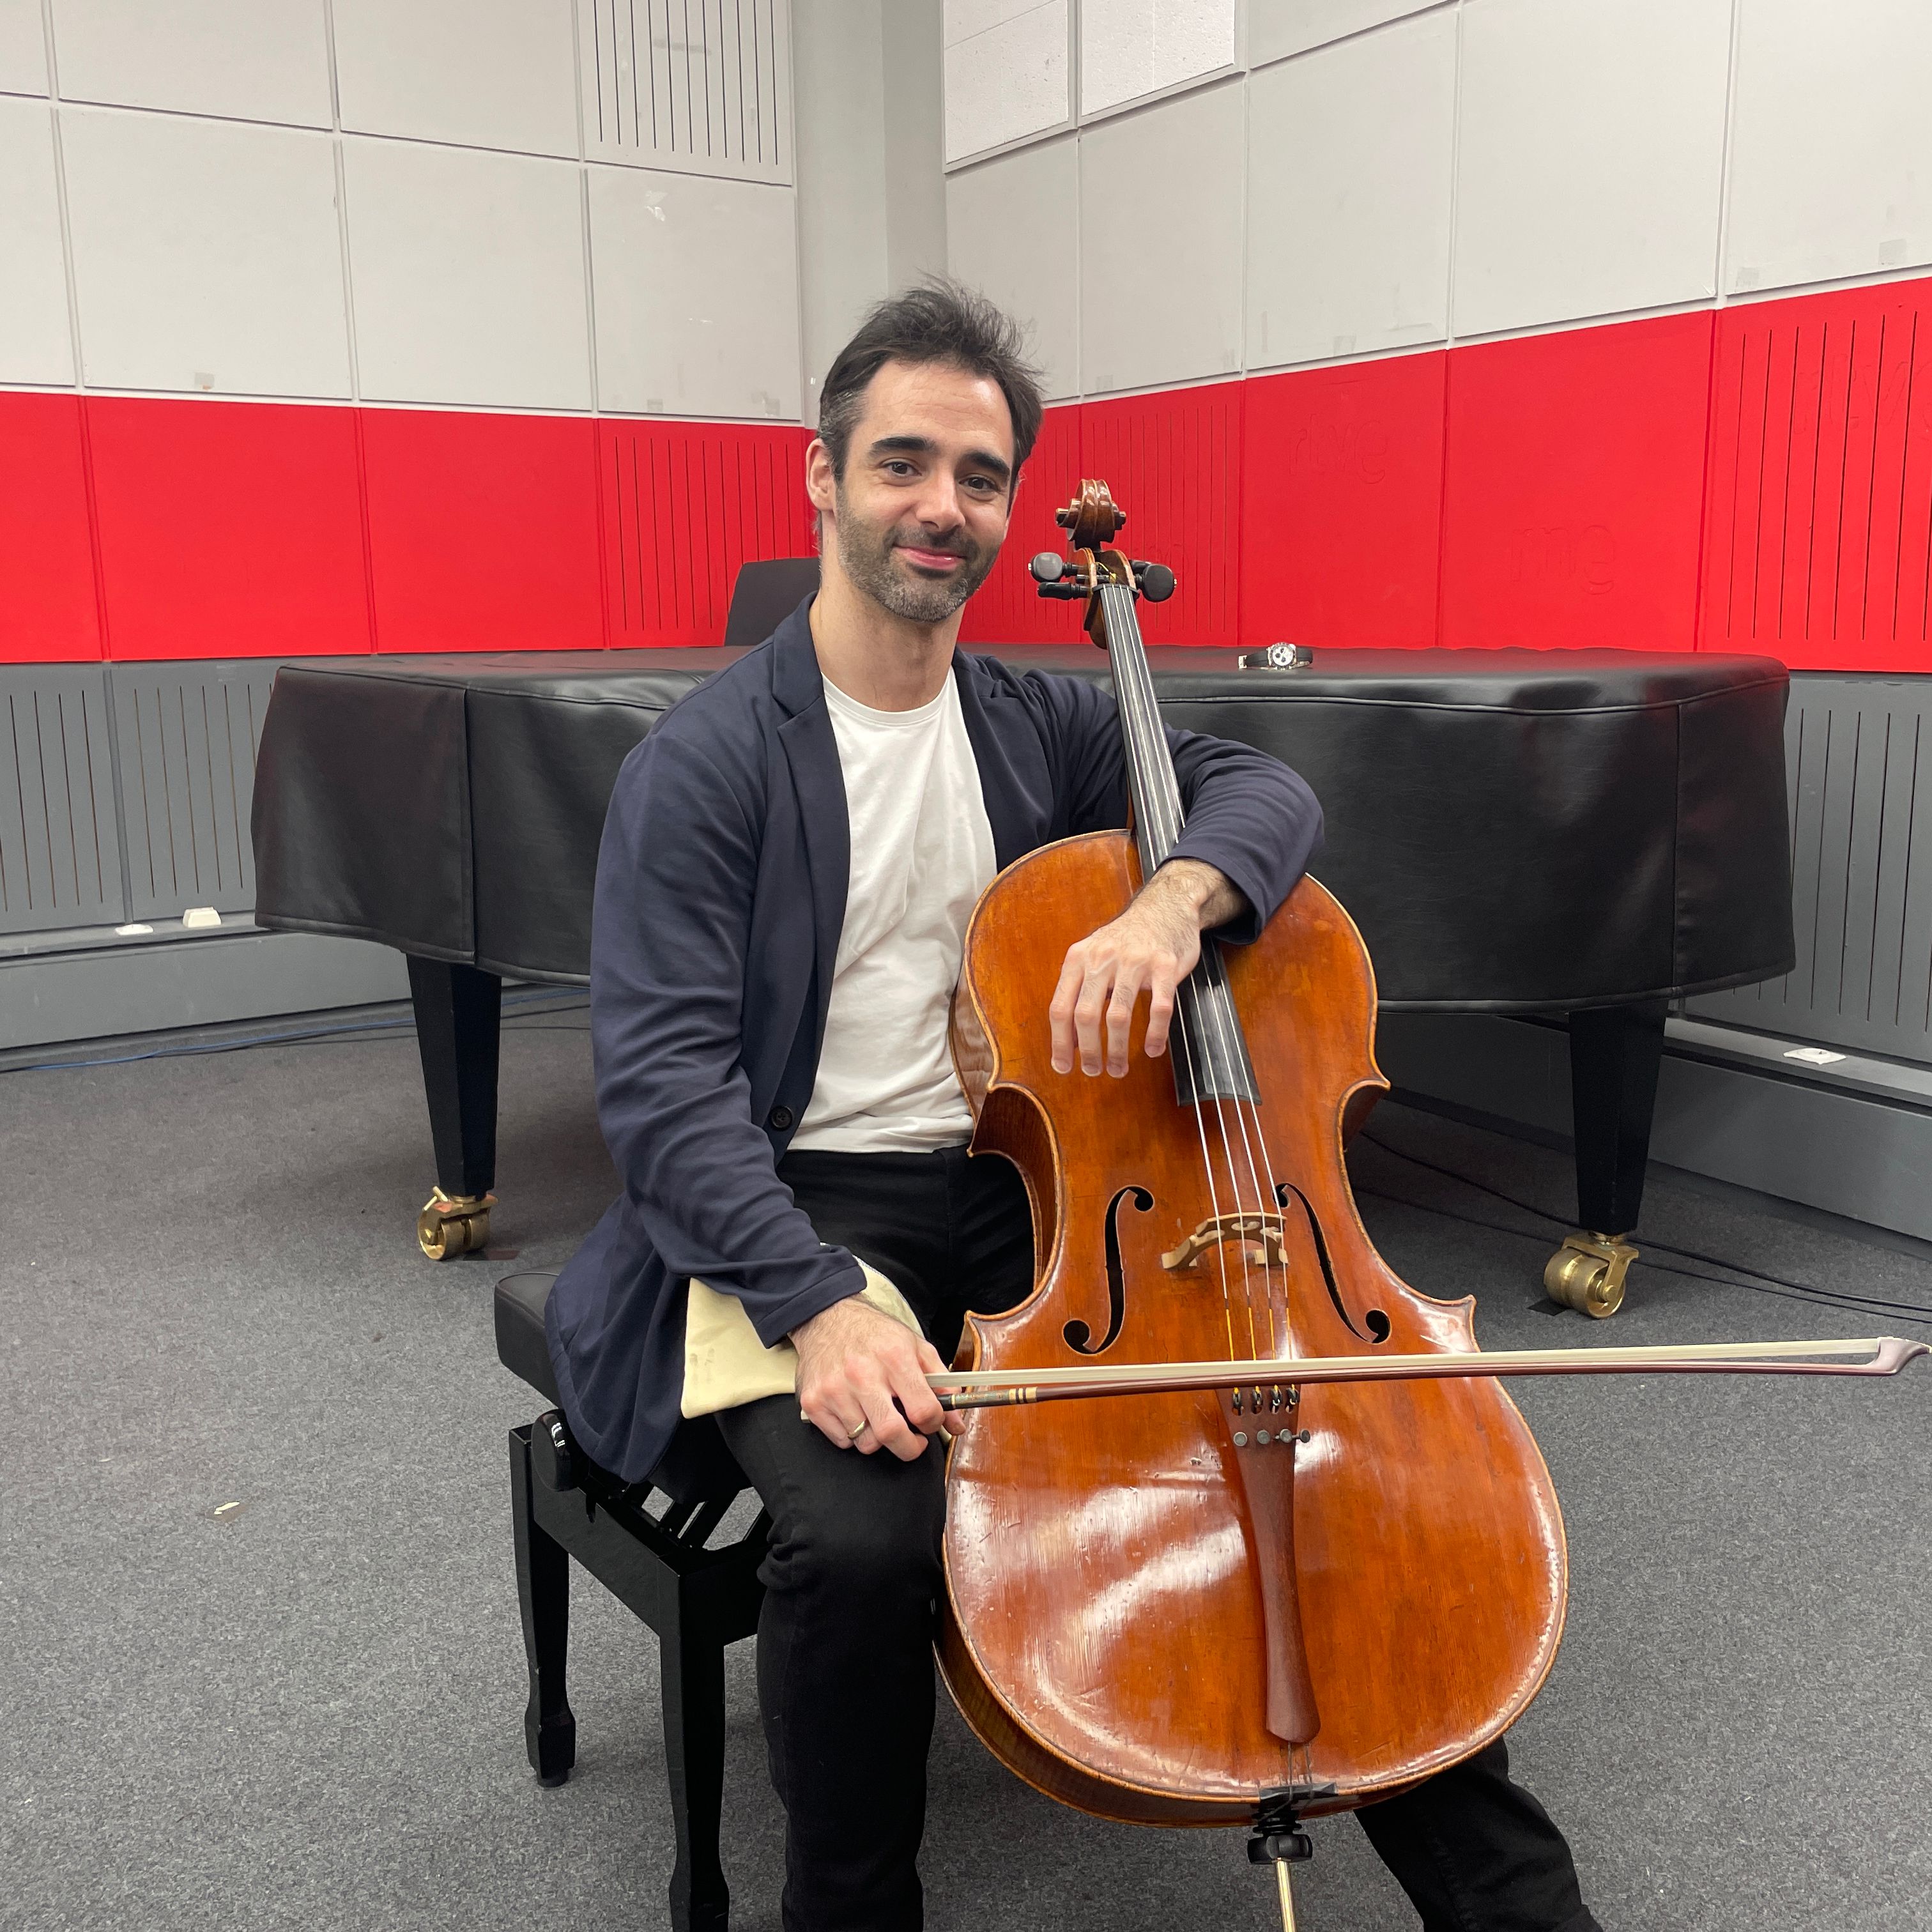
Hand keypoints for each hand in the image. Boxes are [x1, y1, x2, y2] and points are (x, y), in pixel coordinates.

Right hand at [793, 1296, 960, 1458]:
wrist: (828, 1319)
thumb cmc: (876, 1335)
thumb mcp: (917, 1348)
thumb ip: (942, 1384)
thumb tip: (957, 1423)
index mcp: (894, 1357)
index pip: (923, 1410)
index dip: (933, 1424)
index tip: (930, 1423)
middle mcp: (862, 1374)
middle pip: (891, 1434)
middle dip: (909, 1448)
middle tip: (913, 1441)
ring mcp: (834, 1389)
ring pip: (865, 1442)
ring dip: (879, 1438)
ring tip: (880, 1417)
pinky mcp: (814, 1402)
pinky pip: (841, 1440)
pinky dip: (853, 1435)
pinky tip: (857, 1413)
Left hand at [1049, 860, 1242, 1076]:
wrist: (1165, 906)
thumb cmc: (1126, 939)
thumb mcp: (1093, 956)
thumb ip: (1079, 991)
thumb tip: (1066, 1040)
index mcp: (1078, 959)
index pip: (1060, 1008)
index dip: (1059, 1042)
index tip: (1063, 1067)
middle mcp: (1102, 958)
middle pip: (1086, 1016)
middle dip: (1087, 1051)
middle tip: (1093, 1071)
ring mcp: (1135, 961)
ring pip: (1119, 1016)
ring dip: (1118, 1050)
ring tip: (1118, 1068)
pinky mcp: (1165, 965)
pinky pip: (1159, 1008)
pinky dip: (1155, 1034)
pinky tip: (1153, 1049)